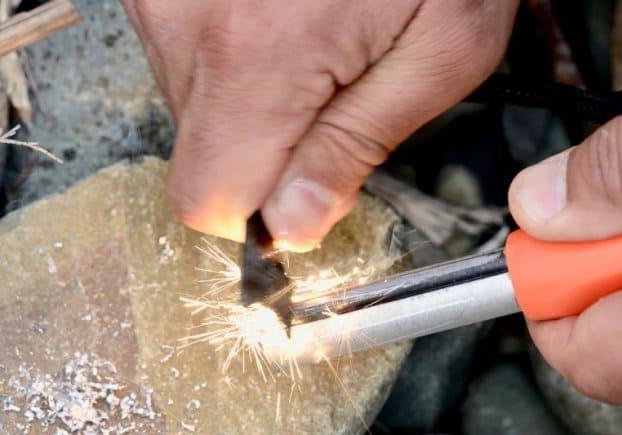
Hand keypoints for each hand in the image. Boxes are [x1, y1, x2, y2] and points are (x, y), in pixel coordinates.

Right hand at [122, 0, 517, 249]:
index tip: (305, 192)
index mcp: (255, 57)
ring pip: (190, 108)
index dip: (259, 215)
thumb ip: (355, 148)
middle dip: (265, 150)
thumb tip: (291, 227)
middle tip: (330, 88)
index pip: (207, 201)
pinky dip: (229, 56)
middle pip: (201, 156)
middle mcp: (188, 21)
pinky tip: (277, 17)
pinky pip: (182, 57)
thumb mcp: (439, 50)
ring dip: (248, 98)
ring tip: (308, 35)